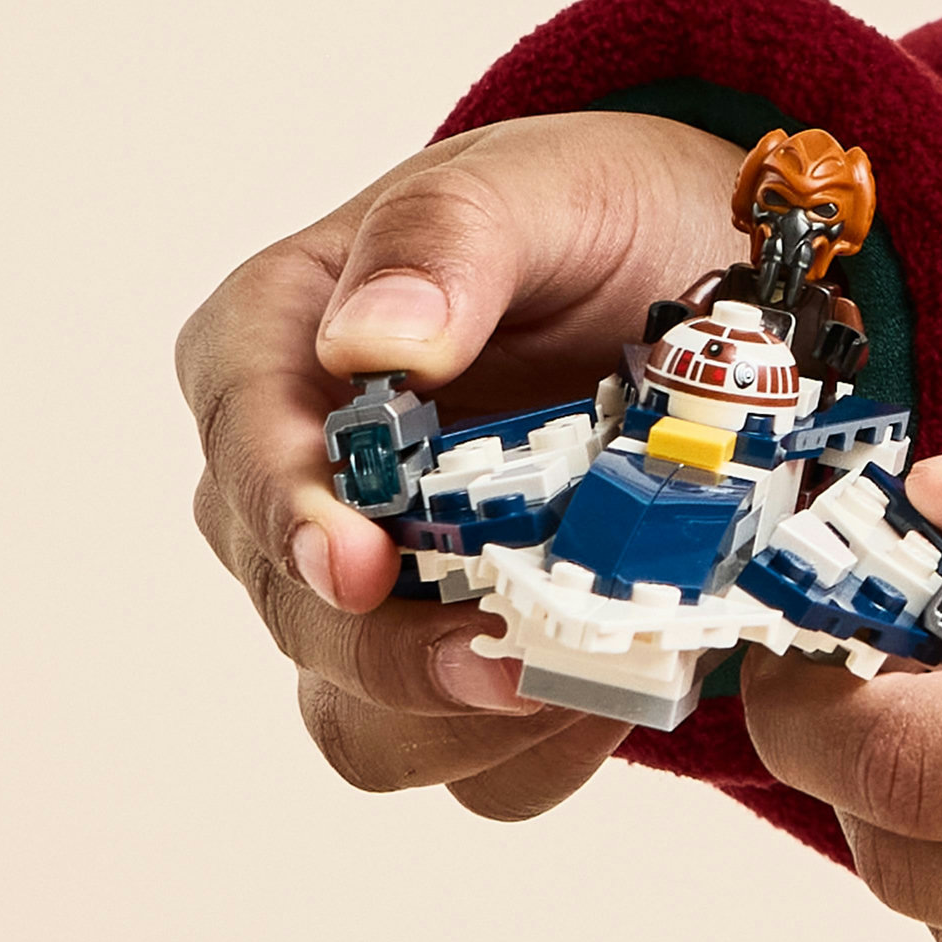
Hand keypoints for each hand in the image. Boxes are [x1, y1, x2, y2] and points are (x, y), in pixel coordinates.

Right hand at [177, 111, 745, 817]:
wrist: (694, 269)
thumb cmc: (595, 216)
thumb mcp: (538, 188)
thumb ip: (448, 241)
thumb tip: (371, 339)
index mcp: (279, 348)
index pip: (247, 446)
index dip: (293, 518)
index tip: (363, 564)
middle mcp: (305, 480)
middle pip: (297, 608)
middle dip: (397, 653)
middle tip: (519, 664)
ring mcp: (385, 578)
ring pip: (360, 714)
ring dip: (468, 723)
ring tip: (588, 677)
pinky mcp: (459, 646)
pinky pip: (466, 753)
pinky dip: (532, 748)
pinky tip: (610, 688)